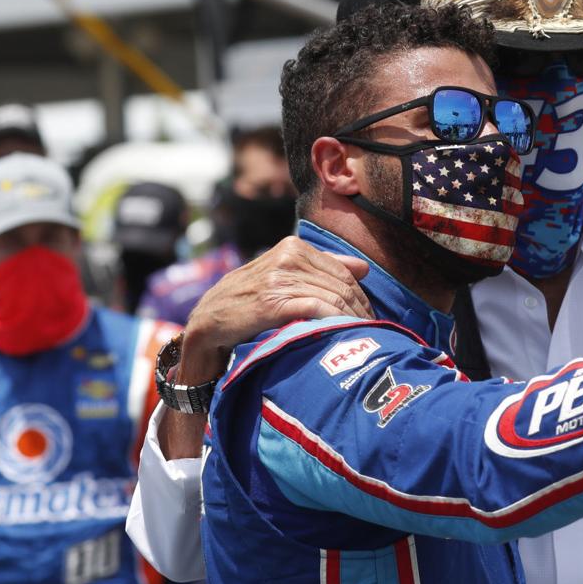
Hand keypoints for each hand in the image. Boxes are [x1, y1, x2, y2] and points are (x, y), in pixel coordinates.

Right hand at [178, 235, 372, 383]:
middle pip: (342, 285)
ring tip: (362, 336)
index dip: (361, 296)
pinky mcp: (273, 301)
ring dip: (353, 319)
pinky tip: (344, 333)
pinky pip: (318, 308)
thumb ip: (322, 268)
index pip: (343, 271)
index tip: (370, 316)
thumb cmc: (248, 301)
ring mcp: (280, 278)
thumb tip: (364, 268)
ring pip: (333, 297)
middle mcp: (287, 256)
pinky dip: (335, 321)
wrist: (208, 322)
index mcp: (293, 247)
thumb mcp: (283, 276)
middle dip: (361, 309)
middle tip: (373, 330)